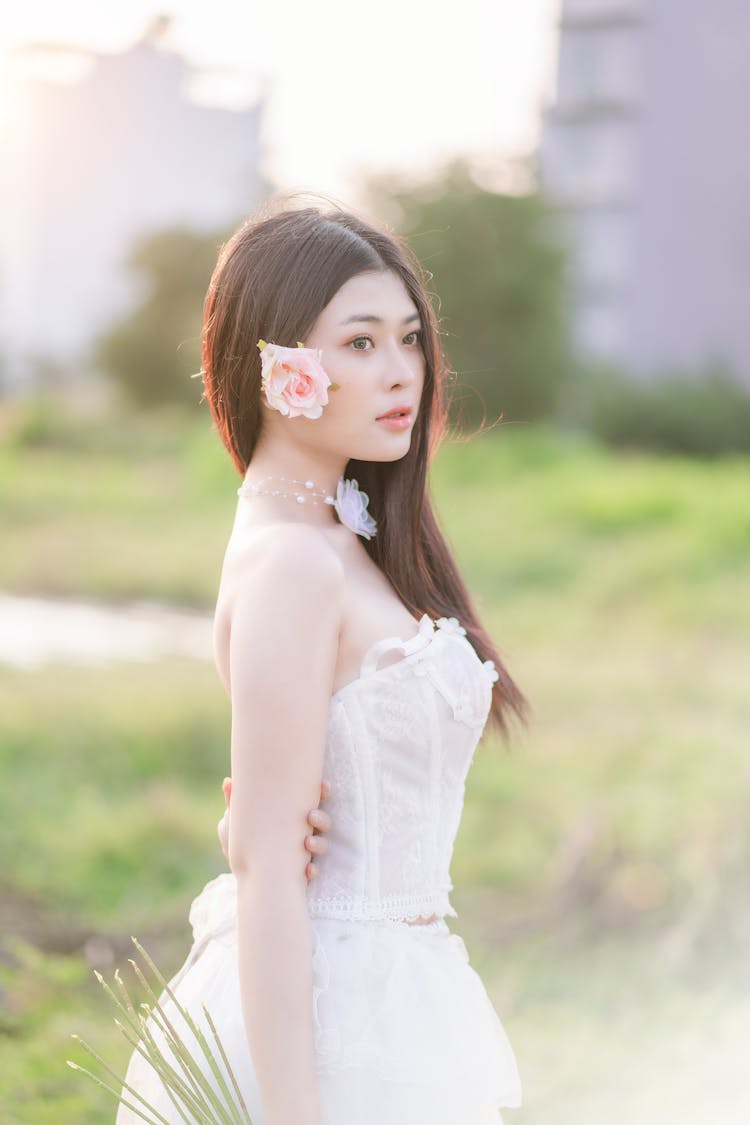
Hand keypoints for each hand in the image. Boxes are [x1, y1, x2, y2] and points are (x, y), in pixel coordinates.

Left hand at [217, 776, 331, 882]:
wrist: (242, 873)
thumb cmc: (243, 842)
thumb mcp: (238, 822)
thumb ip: (235, 803)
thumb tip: (227, 781)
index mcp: (293, 816)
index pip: (313, 800)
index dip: (322, 792)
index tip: (323, 785)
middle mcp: (305, 832)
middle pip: (323, 822)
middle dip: (321, 818)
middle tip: (310, 816)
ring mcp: (306, 852)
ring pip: (322, 845)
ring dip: (319, 843)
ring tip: (307, 843)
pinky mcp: (302, 872)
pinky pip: (313, 871)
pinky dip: (313, 870)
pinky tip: (308, 869)